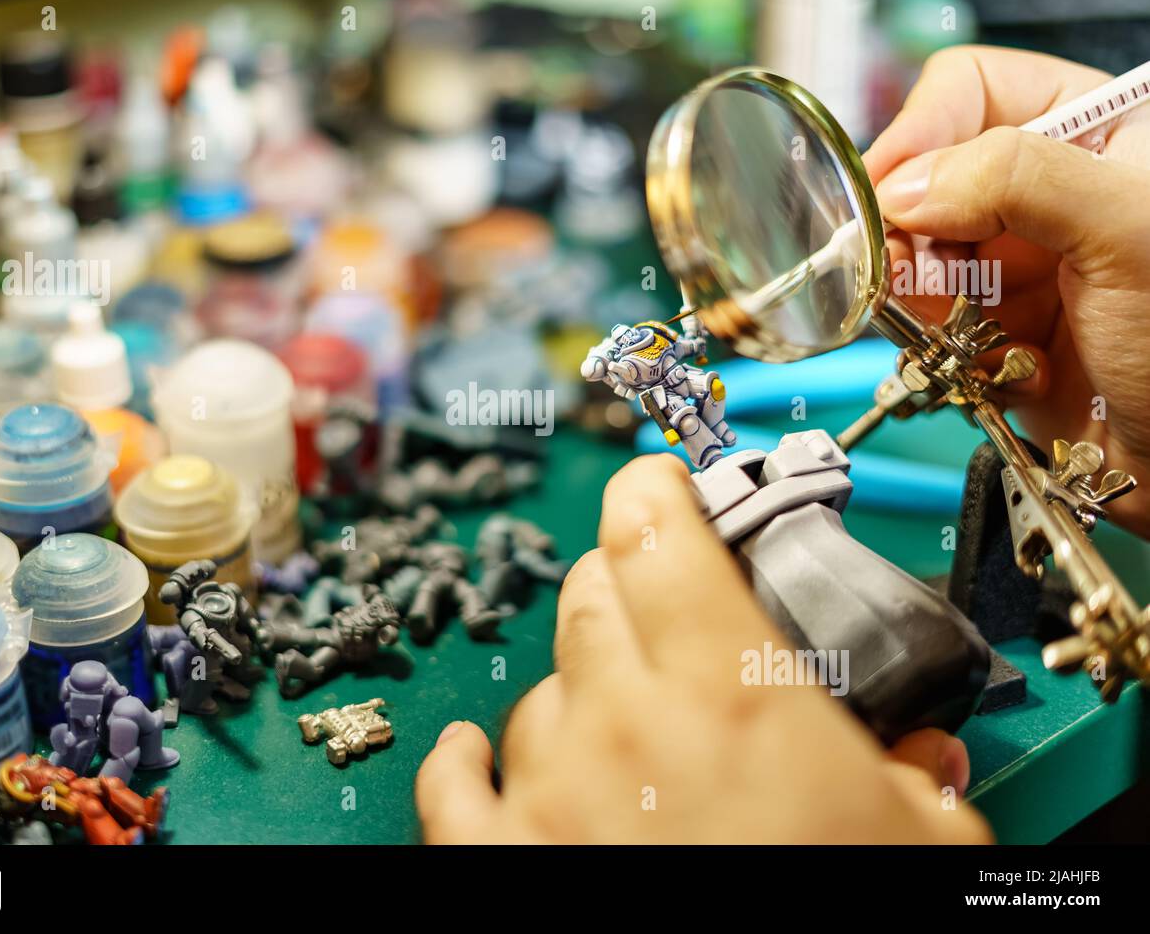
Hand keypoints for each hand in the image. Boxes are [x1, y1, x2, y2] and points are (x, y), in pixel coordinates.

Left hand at [415, 455, 990, 842]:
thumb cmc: (827, 911)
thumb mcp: (917, 846)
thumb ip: (912, 779)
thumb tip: (921, 760)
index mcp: (729, 688)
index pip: (658, 529)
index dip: (656, 488)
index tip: (663, 482)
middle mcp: (620, 717)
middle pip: (592, 594)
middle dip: (627, 590)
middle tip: (665, 623)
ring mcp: (544, 787)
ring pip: (538, 688)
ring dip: (576, 696)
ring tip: (625, 745)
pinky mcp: (491, 855)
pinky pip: (452, 779)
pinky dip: (468, 760)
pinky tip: (483, 757)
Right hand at [865, 45, 1149, 536]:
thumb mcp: (1125, 231)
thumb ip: (1016, 181)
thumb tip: (906, 188)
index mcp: (1097, 133)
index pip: (973, 90)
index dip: (920, 133)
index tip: (885, 195)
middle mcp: (1051, 191)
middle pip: (929, 178)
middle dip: (909, 231)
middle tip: (902, 274)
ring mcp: (1022, 261)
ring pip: (918, 255)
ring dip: (927, 300)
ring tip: (961, 333)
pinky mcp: (997, 327)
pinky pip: (930, 322)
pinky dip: (950, 348)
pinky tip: (1006, 367)